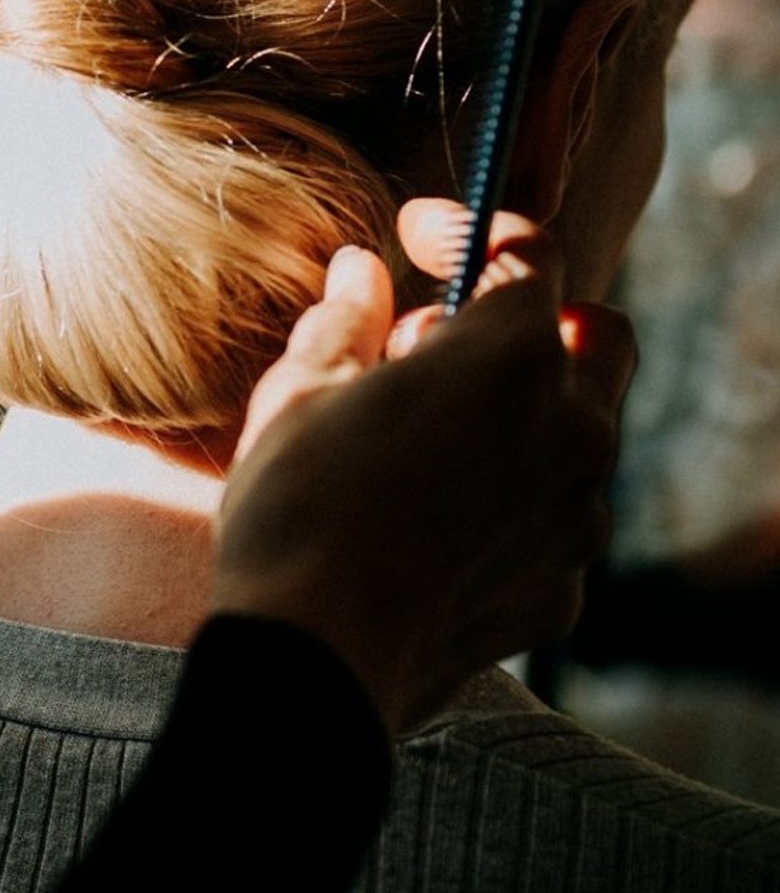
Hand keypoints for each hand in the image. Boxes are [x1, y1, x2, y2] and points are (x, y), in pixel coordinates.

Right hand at [212, 202, 635, 733]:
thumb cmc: (295, 512)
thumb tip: (360, 276)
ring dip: (514, 419)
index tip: (415, 234)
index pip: (528, 253)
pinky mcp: (562, 591)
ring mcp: (577, 519)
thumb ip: (346, 324)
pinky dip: (504, 504)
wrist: (314, 663)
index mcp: (509, 358)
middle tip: (431, 348)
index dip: (466, 230)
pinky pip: (550, 521)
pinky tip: (425, 525)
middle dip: (531, 323)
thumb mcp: (299, 394)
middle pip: (596, 338)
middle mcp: (572, 430)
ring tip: (413, 446)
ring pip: (577, 435)